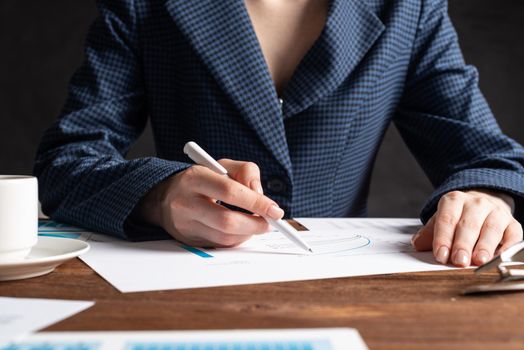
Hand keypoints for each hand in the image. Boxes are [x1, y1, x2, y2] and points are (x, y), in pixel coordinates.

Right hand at [136, 159, 282, 246]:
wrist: (164, 197)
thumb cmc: (200, 180)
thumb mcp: (221, 166)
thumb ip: (246, 172)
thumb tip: (261, 196)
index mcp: (195, 178)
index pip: (230, 191)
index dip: (256, 203)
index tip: (275, 210)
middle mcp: (186, 202)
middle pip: (227, 221)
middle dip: (255, 224)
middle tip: (270, 222)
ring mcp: (185, 224)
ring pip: (225, 237)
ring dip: (248, 233)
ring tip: (256, 224)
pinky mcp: (188, 240)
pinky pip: (220, 245)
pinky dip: (237, 239)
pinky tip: (240, 230)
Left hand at [412, 189, 521, 266]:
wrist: (484, 203)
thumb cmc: (459, 216)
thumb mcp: (440, 220)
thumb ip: (429, 233)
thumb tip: (417, 244)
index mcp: (454, 200)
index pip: (447, 219)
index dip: (443, 238)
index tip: (440, 255)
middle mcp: (477, 203)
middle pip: (469, 225)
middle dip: (463, 244)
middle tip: (459, 261)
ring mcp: (497, 212)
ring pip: (491, 229)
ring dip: (485, 247)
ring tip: (479, 261)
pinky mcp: (513, 224)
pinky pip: (513, 236)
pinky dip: (507, 247)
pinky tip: (499, 257)